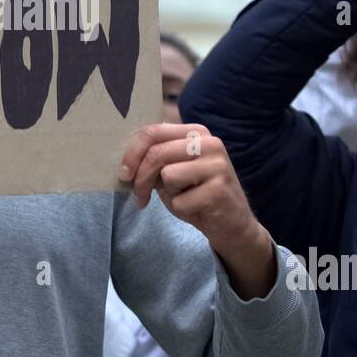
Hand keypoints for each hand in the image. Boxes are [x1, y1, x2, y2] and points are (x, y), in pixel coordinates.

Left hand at [119, 123, 276, 298]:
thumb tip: (124, 162)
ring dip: (167, 194)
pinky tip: (197, 209)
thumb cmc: (197, 196)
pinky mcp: (219, 189)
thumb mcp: (174, 172)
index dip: (132, 153)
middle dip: (140, 179)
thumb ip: (155, 160)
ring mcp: (217, 164)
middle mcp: (209, 143)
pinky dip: (181, 210)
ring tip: (183, 198)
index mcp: (196, 132)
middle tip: (139, 197)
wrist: (233, 224)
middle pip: (157, 153)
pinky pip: (180, 201)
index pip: (153, 132)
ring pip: (168, 175)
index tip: (123, 173)